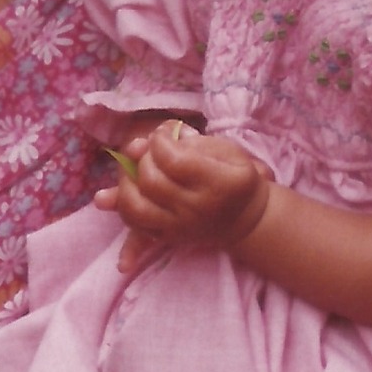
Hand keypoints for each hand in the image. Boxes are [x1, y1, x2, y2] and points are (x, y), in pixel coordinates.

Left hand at [96, 122, 270, 258]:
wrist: (245, 217)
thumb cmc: (236, 176)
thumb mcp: (227, 150)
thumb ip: (192, 140)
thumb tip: (155, 137)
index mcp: (219, 182)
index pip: (174, 159)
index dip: (159, 141)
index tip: (163, 134)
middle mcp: (198, 209)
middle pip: (151, 181)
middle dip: (143, 157)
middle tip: (151, 150)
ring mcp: (181, 227)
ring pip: (135, 207)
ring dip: (126, 184)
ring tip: (135, 171)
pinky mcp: (169, 237)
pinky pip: (137, 230)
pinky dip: (127, 222)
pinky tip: (128, 216)